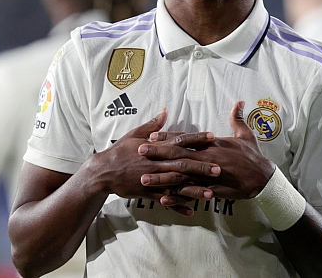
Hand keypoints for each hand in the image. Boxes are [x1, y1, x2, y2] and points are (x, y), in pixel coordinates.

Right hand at [89, 109, 219, 214]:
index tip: (212, 137)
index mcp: (155, 147)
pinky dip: (178, 207)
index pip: (179, 141)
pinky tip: (192, 212)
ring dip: (194, 190)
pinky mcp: (148, 193)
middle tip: (219, 169)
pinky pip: (165, 202)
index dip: (196, 139)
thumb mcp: (135, 134)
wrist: (103, 172)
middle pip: (182, 165)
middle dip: (201, 167)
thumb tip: (165, 111)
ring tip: (211, 194)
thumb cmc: (120, 151)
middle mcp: (156, 163)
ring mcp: (153, 180)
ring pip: (177, 186)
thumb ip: (153, 125)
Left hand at [139, 101, 274, 202]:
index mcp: (212, 145)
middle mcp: (207, 159)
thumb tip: (238, 102)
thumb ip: (237, 118)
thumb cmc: (253, 156)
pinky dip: (176, 197)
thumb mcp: (246, 134)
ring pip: (180, 177)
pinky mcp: (211, 190)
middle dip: (157, 154)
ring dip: (161, 178)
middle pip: (178, 156)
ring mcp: (208, 176)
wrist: (263, 178)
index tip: (152, 135)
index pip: (186, 139)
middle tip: (138, 151)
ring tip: (143, 179)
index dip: (168, 137)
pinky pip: (190, 194)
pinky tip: (162, 199)